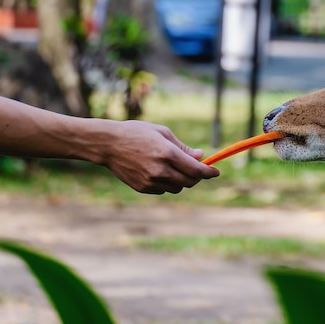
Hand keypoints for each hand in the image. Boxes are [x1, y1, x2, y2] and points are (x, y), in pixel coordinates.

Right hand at [101, 121, 219, 193]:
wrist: (108, 144)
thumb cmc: (137, 133)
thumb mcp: (163, 133)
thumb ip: (183, 148)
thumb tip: (201, 156)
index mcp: (167, 153)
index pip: (196, 170)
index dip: (209, 172)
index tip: (216, 172)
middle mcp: (160, 170)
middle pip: (190, 182)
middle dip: (197, 176)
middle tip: (197, 169)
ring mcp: (151, 181)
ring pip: (178, 188)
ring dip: (182, 180)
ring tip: (173, 166)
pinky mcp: (143, 188)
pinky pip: (163, 190)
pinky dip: (167, 183)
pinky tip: (158, 171)